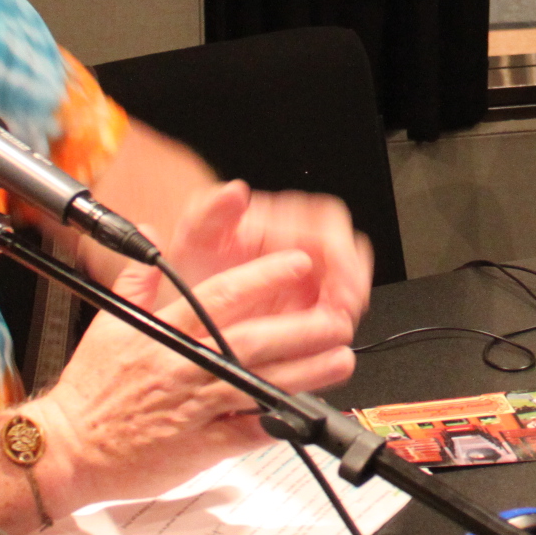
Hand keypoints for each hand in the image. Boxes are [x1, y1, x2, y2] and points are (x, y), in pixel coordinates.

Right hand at [34, 246, 357, 510]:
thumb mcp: (110, 324)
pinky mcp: (201, 445)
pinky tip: (306, 411)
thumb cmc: (90, 390)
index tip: (296, 264)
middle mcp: (186, 366)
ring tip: (339, 359)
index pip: (221, 296)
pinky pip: (247, 430)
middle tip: (335, 316)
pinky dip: (277, 421)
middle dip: (300, 328)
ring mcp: (196, 406)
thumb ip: (139, 282)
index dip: (263, 278)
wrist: (67, 448)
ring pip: (260, 383)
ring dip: (305, 372)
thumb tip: (149, 238)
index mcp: (165, 332)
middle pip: (253, 340)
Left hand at [161, 182, 372, 324]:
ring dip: (347, 307)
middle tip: (343, 308)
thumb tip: (235, 192)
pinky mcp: (309, 308)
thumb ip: (212, 211)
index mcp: (284, 220)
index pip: (330, 223)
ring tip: (332, 328)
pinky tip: (322, 342)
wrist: (182, 296)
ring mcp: (310, 278)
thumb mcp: (194, 236)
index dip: (341, 251)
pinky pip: (336, 316)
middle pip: (352, 254)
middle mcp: (303, 245)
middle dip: (352, 282)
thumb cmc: (193, 261)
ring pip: (351, 287)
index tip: (338, 276)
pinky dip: (334, 329)